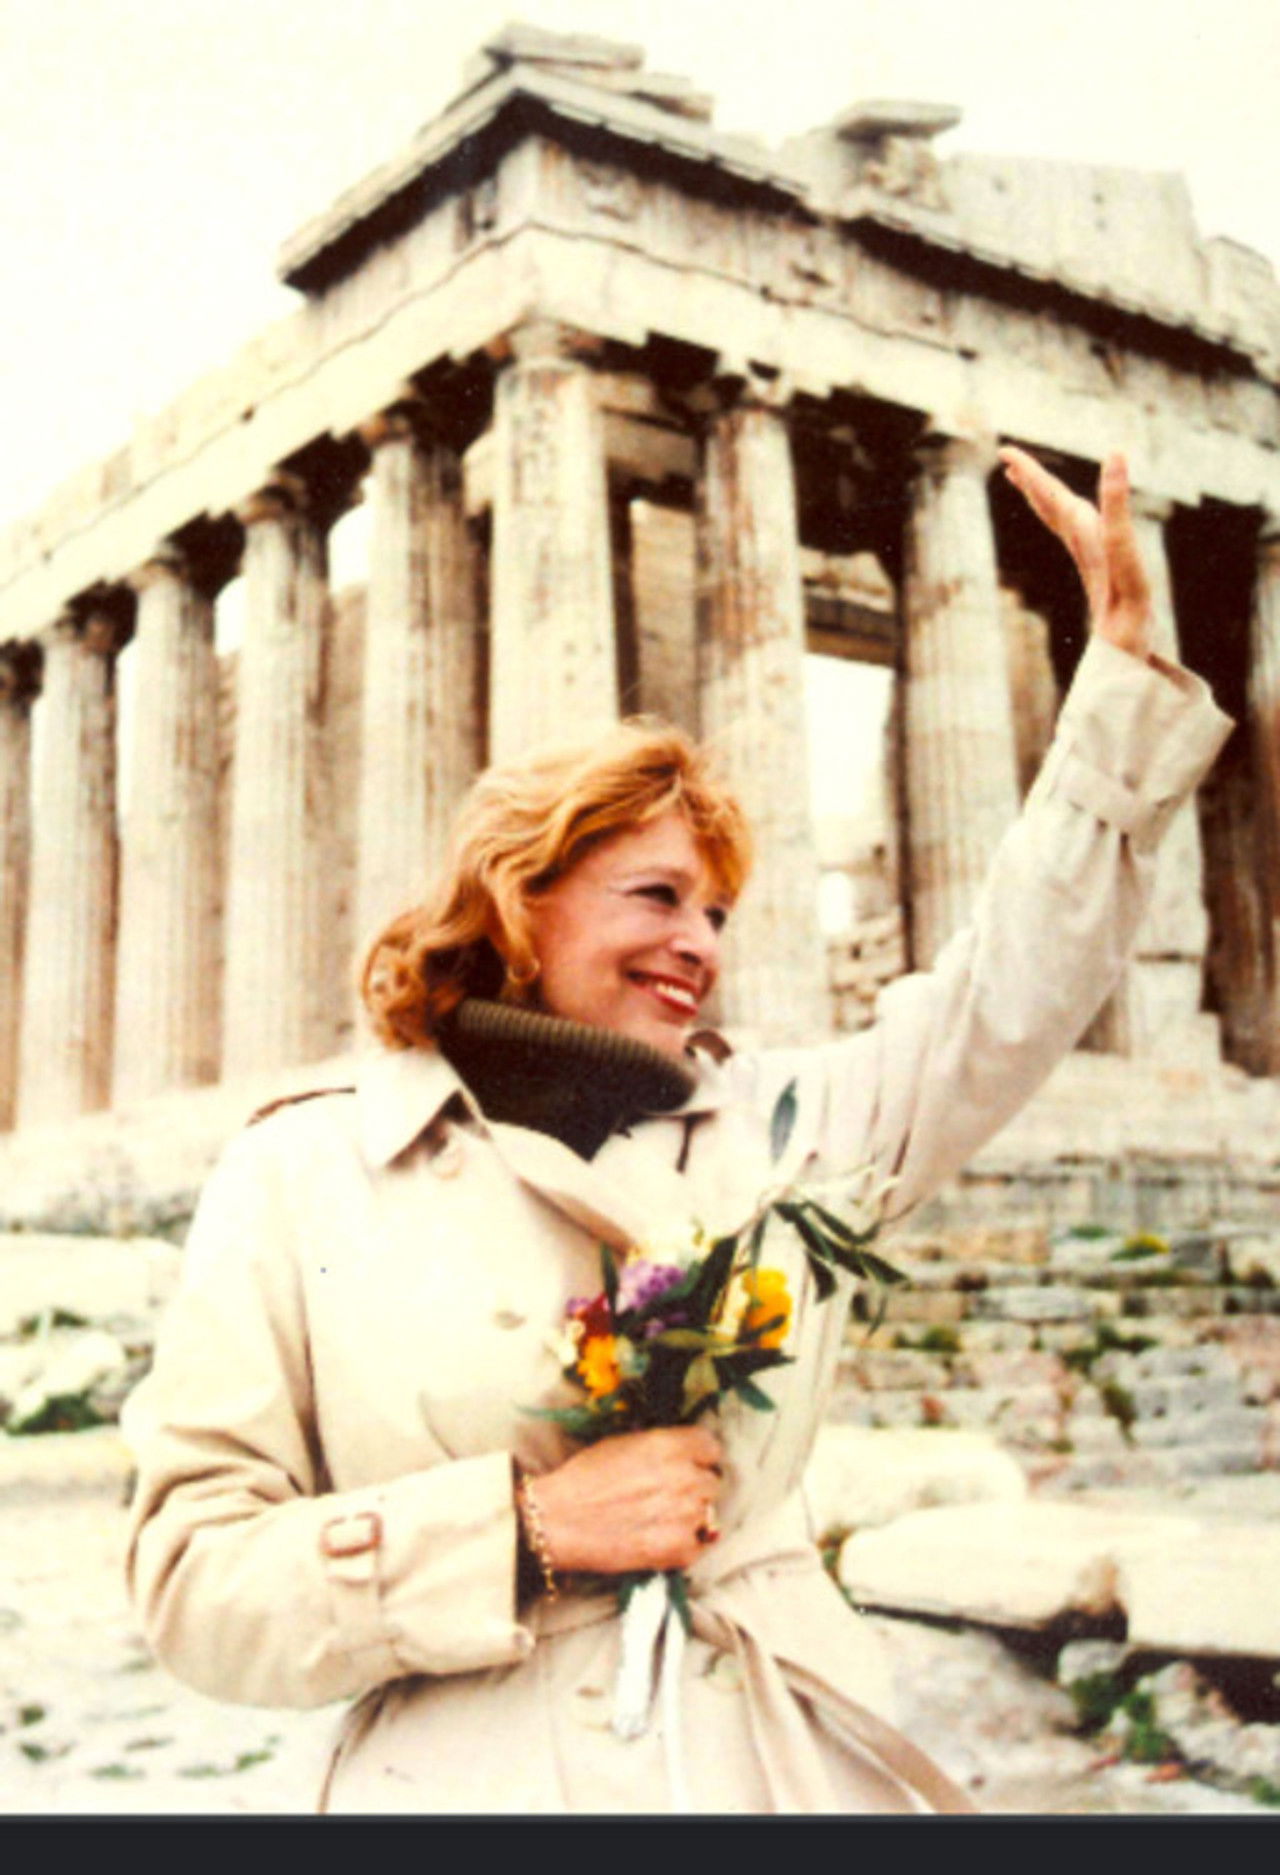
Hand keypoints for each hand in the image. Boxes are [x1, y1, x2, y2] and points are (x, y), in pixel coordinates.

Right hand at [531, 1426, 722, 1575]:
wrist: (557, 1522)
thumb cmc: (583, 1479)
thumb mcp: (622, 1444)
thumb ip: (660, 1447)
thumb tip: (682, 1452)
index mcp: (669, 1445)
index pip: (711, 1447)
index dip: (699, 1457)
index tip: (689, 1465)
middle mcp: (683, 1477)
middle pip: (711, 1482)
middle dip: (693, 1488)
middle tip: (667, 1497)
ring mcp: (685, 1514)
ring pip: (706, 1514)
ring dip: (689, 1517)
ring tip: (658, 1520)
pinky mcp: (678, 1549)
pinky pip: (698, 1545)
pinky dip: (683, 1546)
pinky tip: (658, 1540)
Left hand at [998, 446, 1152, 660]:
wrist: (1122, 644)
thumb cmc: (1125, 595)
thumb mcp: (1122, 544)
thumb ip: (1116, 500)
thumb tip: (1115, 454)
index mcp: (1080, 530)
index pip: (1048, 494)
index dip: (1029, 471)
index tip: (1005, 451)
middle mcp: (1079, 540)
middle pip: (1048, 504)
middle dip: (1030, 479)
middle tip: (1008, 458)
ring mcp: (1087, 554)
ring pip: (1058, 519)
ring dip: (1043, 497)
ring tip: (1026, 481)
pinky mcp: (1098, 567)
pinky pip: (1075, 534)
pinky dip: (1066, 517)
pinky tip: (1069, 519)